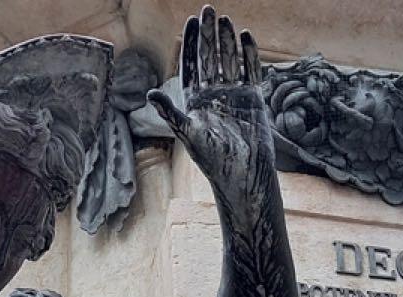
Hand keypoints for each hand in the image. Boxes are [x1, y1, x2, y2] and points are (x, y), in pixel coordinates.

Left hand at [148, 7, 274, 205]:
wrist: (242, 174)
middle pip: (211, 58)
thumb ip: (170, 112)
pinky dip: (249, 55)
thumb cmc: (212, 158)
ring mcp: (234, 96)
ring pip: (230, 61)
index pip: (192, 65)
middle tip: (208, 9)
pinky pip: (251, 71)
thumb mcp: (188, 132)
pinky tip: (246, 36)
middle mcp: (213, 95)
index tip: (191, 20)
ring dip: (227, 40)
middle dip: (209, 34)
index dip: (192, 43)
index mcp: (194, 100)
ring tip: (226, 19)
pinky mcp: (253, 100)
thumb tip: (149, 93)